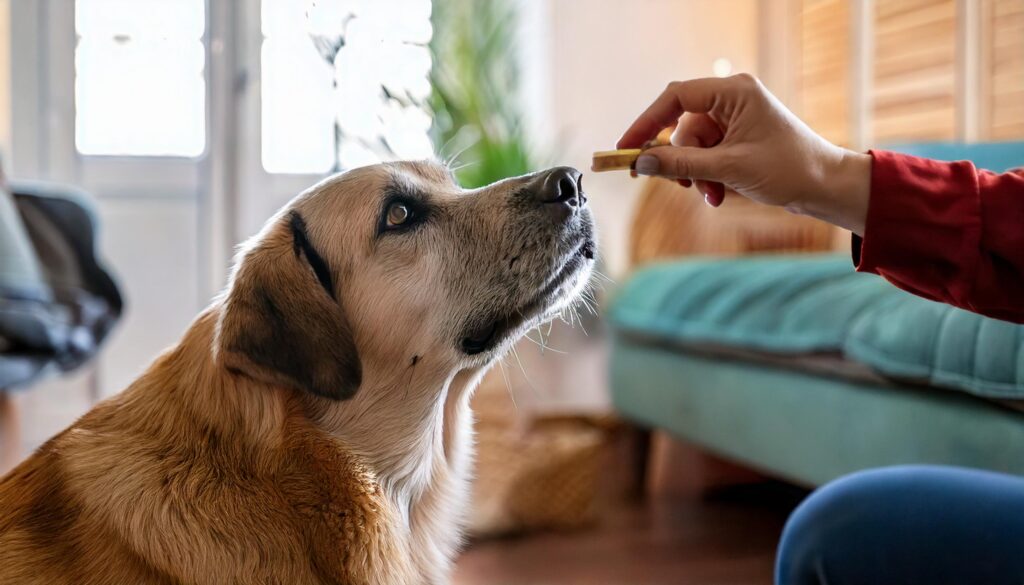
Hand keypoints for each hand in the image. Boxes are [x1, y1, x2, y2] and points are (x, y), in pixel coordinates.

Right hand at [618, 74, 870, 234]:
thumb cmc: (787, 169)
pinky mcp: (737, 136)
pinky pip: (706, 153)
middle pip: (682, 126)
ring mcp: (734, 117)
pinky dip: (707, 175)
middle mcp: (732, 98)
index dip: (646, 123)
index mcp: (734, 91)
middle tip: (680, 187)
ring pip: (692, 145)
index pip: (675, 97)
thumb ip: (680, 164)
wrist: (824, 186)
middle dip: (681, 161)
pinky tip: (719, 193)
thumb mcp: (728, 168)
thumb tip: (639, 163)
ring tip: (713, 195)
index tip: (626, 148)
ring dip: (696, 174)